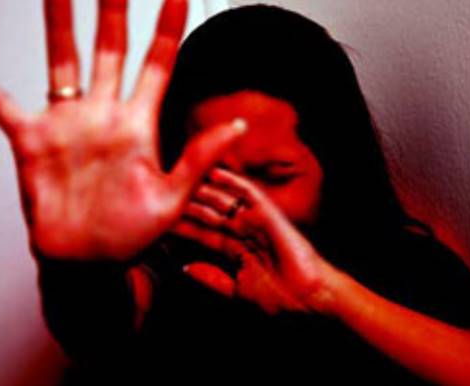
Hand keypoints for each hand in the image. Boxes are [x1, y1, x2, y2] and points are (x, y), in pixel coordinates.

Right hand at [0, 0, 245, 261]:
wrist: (89, 262)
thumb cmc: (130, 236)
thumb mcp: (173, 199)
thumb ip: (199, 157)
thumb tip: (237, 124)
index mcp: (139, 125)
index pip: (157, 64)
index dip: (167, 26)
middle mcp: (104, 116)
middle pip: (109, 48)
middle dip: (112, 6)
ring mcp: (68, 125)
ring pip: (62, 62)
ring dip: (59, 23)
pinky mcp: (32, 142)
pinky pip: (1, 106)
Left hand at [171, 167, 334, 314]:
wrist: (309, 298)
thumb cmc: (281, 298)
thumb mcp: (236, 290)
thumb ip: (212, 278)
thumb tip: (185, 269)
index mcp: (236, 247)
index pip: (204, 232)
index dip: (184, 224)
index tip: (160, 217)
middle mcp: (244, 230)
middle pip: (211, 211)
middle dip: (188, 202)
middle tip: (162, 188)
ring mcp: (256, 220)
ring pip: (225, 199)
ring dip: (204, 187)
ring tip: (182, 172)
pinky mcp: (269, 215)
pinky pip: (249, 194)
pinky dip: (232, 182)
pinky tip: (215, 171)